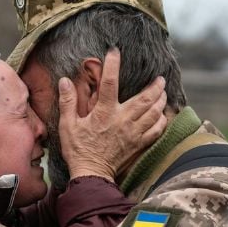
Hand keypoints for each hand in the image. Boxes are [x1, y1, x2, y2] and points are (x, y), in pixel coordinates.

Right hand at [57, 48, 167, 181]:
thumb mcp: (67, 125)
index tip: (114, 52)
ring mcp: (133, 133)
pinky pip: (156, 130)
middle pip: (144, 98)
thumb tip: (64, 81)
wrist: (91, 174)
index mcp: (104, 113)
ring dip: (160, 100)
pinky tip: (162, 115)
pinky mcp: (139, 144)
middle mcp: (122, 120)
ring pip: (154, 112)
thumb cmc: (78, 150)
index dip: (112, 65)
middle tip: (160, 78)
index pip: (110, 83)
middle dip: (155, 86)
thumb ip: (67, 102)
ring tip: (163, 92)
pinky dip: (161, 121)